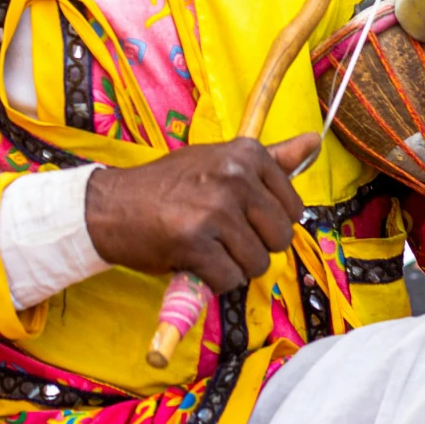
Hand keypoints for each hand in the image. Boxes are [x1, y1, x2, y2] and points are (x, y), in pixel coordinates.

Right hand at [85, 134, 318, 294]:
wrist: (110, 205)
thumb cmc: (170, 186)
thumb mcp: (221, 161)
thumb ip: (272, 157)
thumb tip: (315, 142)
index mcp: (247, 154)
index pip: (292, 208)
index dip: (267, 222)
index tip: (240, 216)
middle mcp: (234, 177)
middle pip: (279, 239)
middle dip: (254, 248)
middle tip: (221, 236)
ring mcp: (214, 210)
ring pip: (257, 264)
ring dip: (233, 267)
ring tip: (206, 248)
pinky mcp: (194, 243)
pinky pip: (229, 280)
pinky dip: (213, 281)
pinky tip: (193, 261)